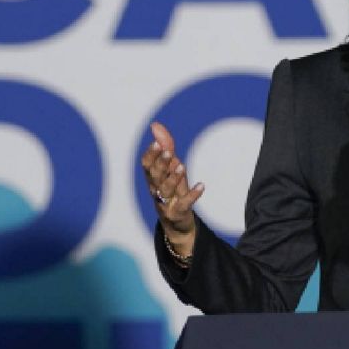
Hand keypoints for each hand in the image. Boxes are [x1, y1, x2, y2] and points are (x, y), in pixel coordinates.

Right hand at [140, 121, 203, 256]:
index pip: (146, 165)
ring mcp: (166, 202)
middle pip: (155, 176)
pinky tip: (201, 186)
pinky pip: (184, 204)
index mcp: (153, 178)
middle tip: (168, 152)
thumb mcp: (170, 167)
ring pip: (167, 189)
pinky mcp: (178, 212)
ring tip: (182, 166)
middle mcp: (156, 189)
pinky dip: (193, 194)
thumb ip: (165, 145)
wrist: (177, 223)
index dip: (150, 155)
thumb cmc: (173, 189)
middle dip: (161, 163)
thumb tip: (155, 125)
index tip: (156, 143)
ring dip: (174, 177)